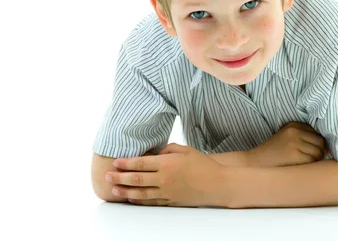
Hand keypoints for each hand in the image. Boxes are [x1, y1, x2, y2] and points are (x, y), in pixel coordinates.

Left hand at [105, 143, 229, 206]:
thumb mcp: (186, 150)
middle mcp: (164, 178)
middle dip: (119, 178)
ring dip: (125, 192)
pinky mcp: (171, 201)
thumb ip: (168, 149)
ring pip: (140, 193)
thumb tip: (154, 152)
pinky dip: (139, 201)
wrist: (217, 184)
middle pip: (136, 179)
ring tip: (114, 189)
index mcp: (168, 163)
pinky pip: (150, 202)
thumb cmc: (203, 165)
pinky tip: (131, 199)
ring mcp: (167, 192)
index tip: (115, 162)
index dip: (126, 163)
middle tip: (107, 176)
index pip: (141, 163)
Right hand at [248, 122, 327, 166]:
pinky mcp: (295, 155)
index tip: (315, 151)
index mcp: (293, 125)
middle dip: (320, 152)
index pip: (317, 131)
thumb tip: (329, 148)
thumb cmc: (273, 154)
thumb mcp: (286, 139)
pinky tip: (302, 169)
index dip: (319, 143)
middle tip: (312, 160)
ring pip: (319, 152)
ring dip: (316, 160)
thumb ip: (303, 138)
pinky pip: (313, 161)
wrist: (254, 164)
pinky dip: (311, 166)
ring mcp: (295, 143)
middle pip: (320, 141)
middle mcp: (294, 131)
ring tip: (306, 165)